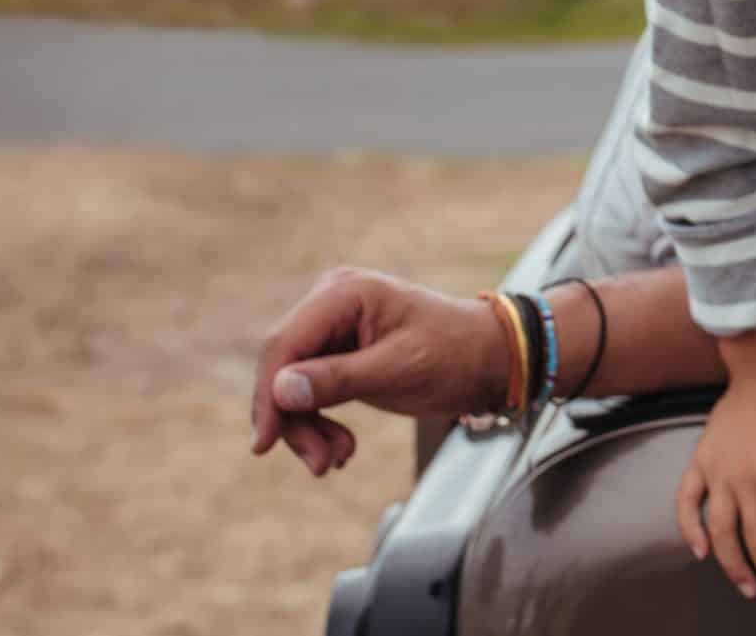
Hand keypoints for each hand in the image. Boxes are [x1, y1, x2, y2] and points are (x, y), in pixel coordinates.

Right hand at [248, 266, 500, 475]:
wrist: (490, 359)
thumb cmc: (455, 354)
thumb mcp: (399, 369)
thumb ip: (339, 379)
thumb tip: (281, 390)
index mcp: (344, 292)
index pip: (285, 343)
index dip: (270, 394)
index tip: (265, 443)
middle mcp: (331, 303)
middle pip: (283, 366)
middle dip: (294, 419)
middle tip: (320, 463)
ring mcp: (333, 328)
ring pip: (292, 385)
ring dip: (307, 428)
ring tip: (338, 458)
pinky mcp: (338, 353)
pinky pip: (310, 391)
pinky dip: (320, 423)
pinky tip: (341, 448)